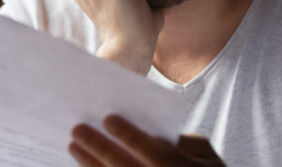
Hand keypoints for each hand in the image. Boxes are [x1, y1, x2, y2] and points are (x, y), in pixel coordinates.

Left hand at [69, 115, 225, 166]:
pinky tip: (84, 166)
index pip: (154, 153)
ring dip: (91, 166)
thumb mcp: (207, 155)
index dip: (130, 136)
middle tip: (77, 130)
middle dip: (100, 148)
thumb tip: (150, 133)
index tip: (107, 118)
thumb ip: (184, 142)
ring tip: (74, 147)